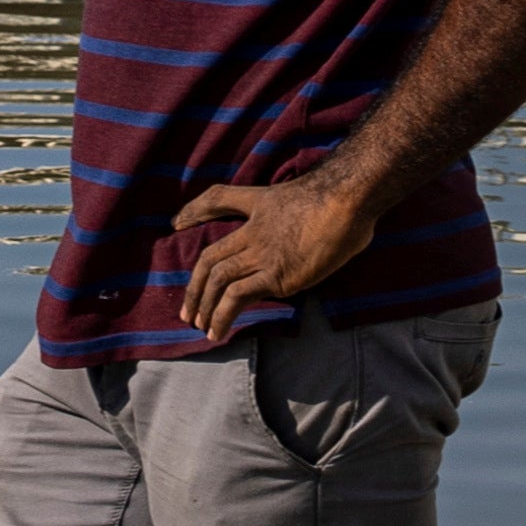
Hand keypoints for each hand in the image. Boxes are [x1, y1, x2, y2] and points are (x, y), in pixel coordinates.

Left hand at [171, 160, 378, 332]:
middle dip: (194, 287)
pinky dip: (222, 315)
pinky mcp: (275, 274)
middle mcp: (255, 231)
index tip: (178, 222)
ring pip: (218, 279)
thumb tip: (329, 229)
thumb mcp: (318, 194)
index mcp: (261, 204)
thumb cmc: (345, 198)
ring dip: (204, 305)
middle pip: (211, 257)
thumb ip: (309, 215)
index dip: (195, 210)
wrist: (347, 199)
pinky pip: (237, 297)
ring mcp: (262, 253)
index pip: (218, 198)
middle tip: (188, 311)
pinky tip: (218, 331)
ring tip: (200, 326)